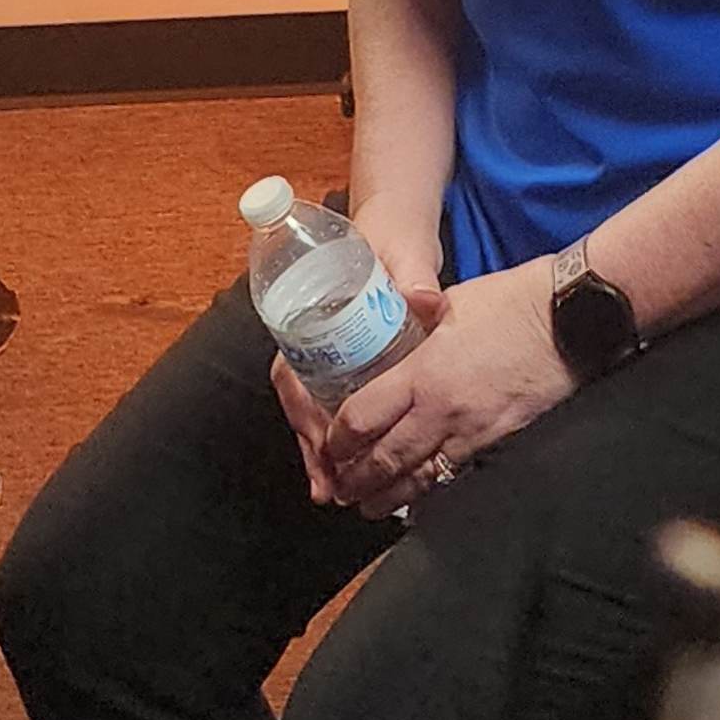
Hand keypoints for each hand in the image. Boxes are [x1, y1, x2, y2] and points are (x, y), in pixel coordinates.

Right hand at [266, 206, 443, 490]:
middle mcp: (313, 342)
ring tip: (341, 493)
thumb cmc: (388, 239)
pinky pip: (338, 409)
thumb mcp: (400, 253)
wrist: (392, 226)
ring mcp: (330, 356)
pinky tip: (358, 468)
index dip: (306, 417)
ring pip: (317, 414)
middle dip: (316, 450)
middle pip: (303, 406)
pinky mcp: (350, 364)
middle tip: (331, 490)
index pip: (294, 376)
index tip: (325, 447)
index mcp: (311, 317)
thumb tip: (425, 299)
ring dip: (327, 454)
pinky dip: (346, 441)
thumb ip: (412, 275)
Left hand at [319, 263, 573, 519]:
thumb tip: (395, 330)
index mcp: (423, 372)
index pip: (364, 417)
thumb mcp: (450, 304)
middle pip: (386, 459)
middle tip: (341, 490)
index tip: (330, 446)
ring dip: (390, 496)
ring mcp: (473, 431)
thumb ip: (417, 326)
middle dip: (358, 480)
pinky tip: (422, 500)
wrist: (571, 318)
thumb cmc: (512, 301)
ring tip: (371, 507)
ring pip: (421, 478)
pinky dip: (434, 492)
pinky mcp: (501, 441)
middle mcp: (442, 409)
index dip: (339, 439)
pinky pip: (457, 475)